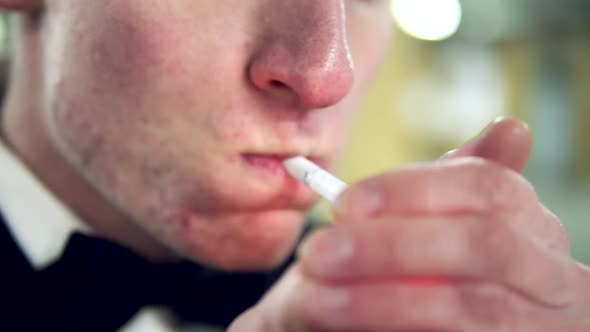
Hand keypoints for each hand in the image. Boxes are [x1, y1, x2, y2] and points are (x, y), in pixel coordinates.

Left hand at [229, 118, 589, 330]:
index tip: (344, 202)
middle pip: (485, 245)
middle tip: (318, 252)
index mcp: (537, 231)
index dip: (414, 189)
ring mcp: (537, 327)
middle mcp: (554, 279)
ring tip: (314, 297)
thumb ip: (454, 189)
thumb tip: (510, 128)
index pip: (492, 188)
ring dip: (380, 299)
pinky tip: (341, 325)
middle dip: (392, 245)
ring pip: (466, 306)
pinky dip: (392, 327)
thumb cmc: (426, 273)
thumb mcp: (441, 224)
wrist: (408, 329)